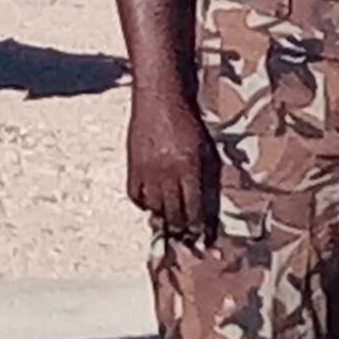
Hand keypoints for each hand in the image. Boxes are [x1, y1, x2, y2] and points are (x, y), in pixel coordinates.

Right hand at [125, 87, 210, 243]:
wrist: (159, 99)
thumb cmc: (189, 121)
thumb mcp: (205, 148)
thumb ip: (206, 175)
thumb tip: (207, 203)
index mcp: (190, 167)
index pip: (195, 208)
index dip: (200, 227)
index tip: (204, 239)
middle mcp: (167, 172)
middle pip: (174, 212)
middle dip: (182, 229)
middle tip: (188, 239)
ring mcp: (147, 170)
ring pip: (154, 207)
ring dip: (164, 218)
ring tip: (172, 224)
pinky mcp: (132, 166)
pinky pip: (135, 195)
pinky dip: (144, 203)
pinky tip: (152, 205)